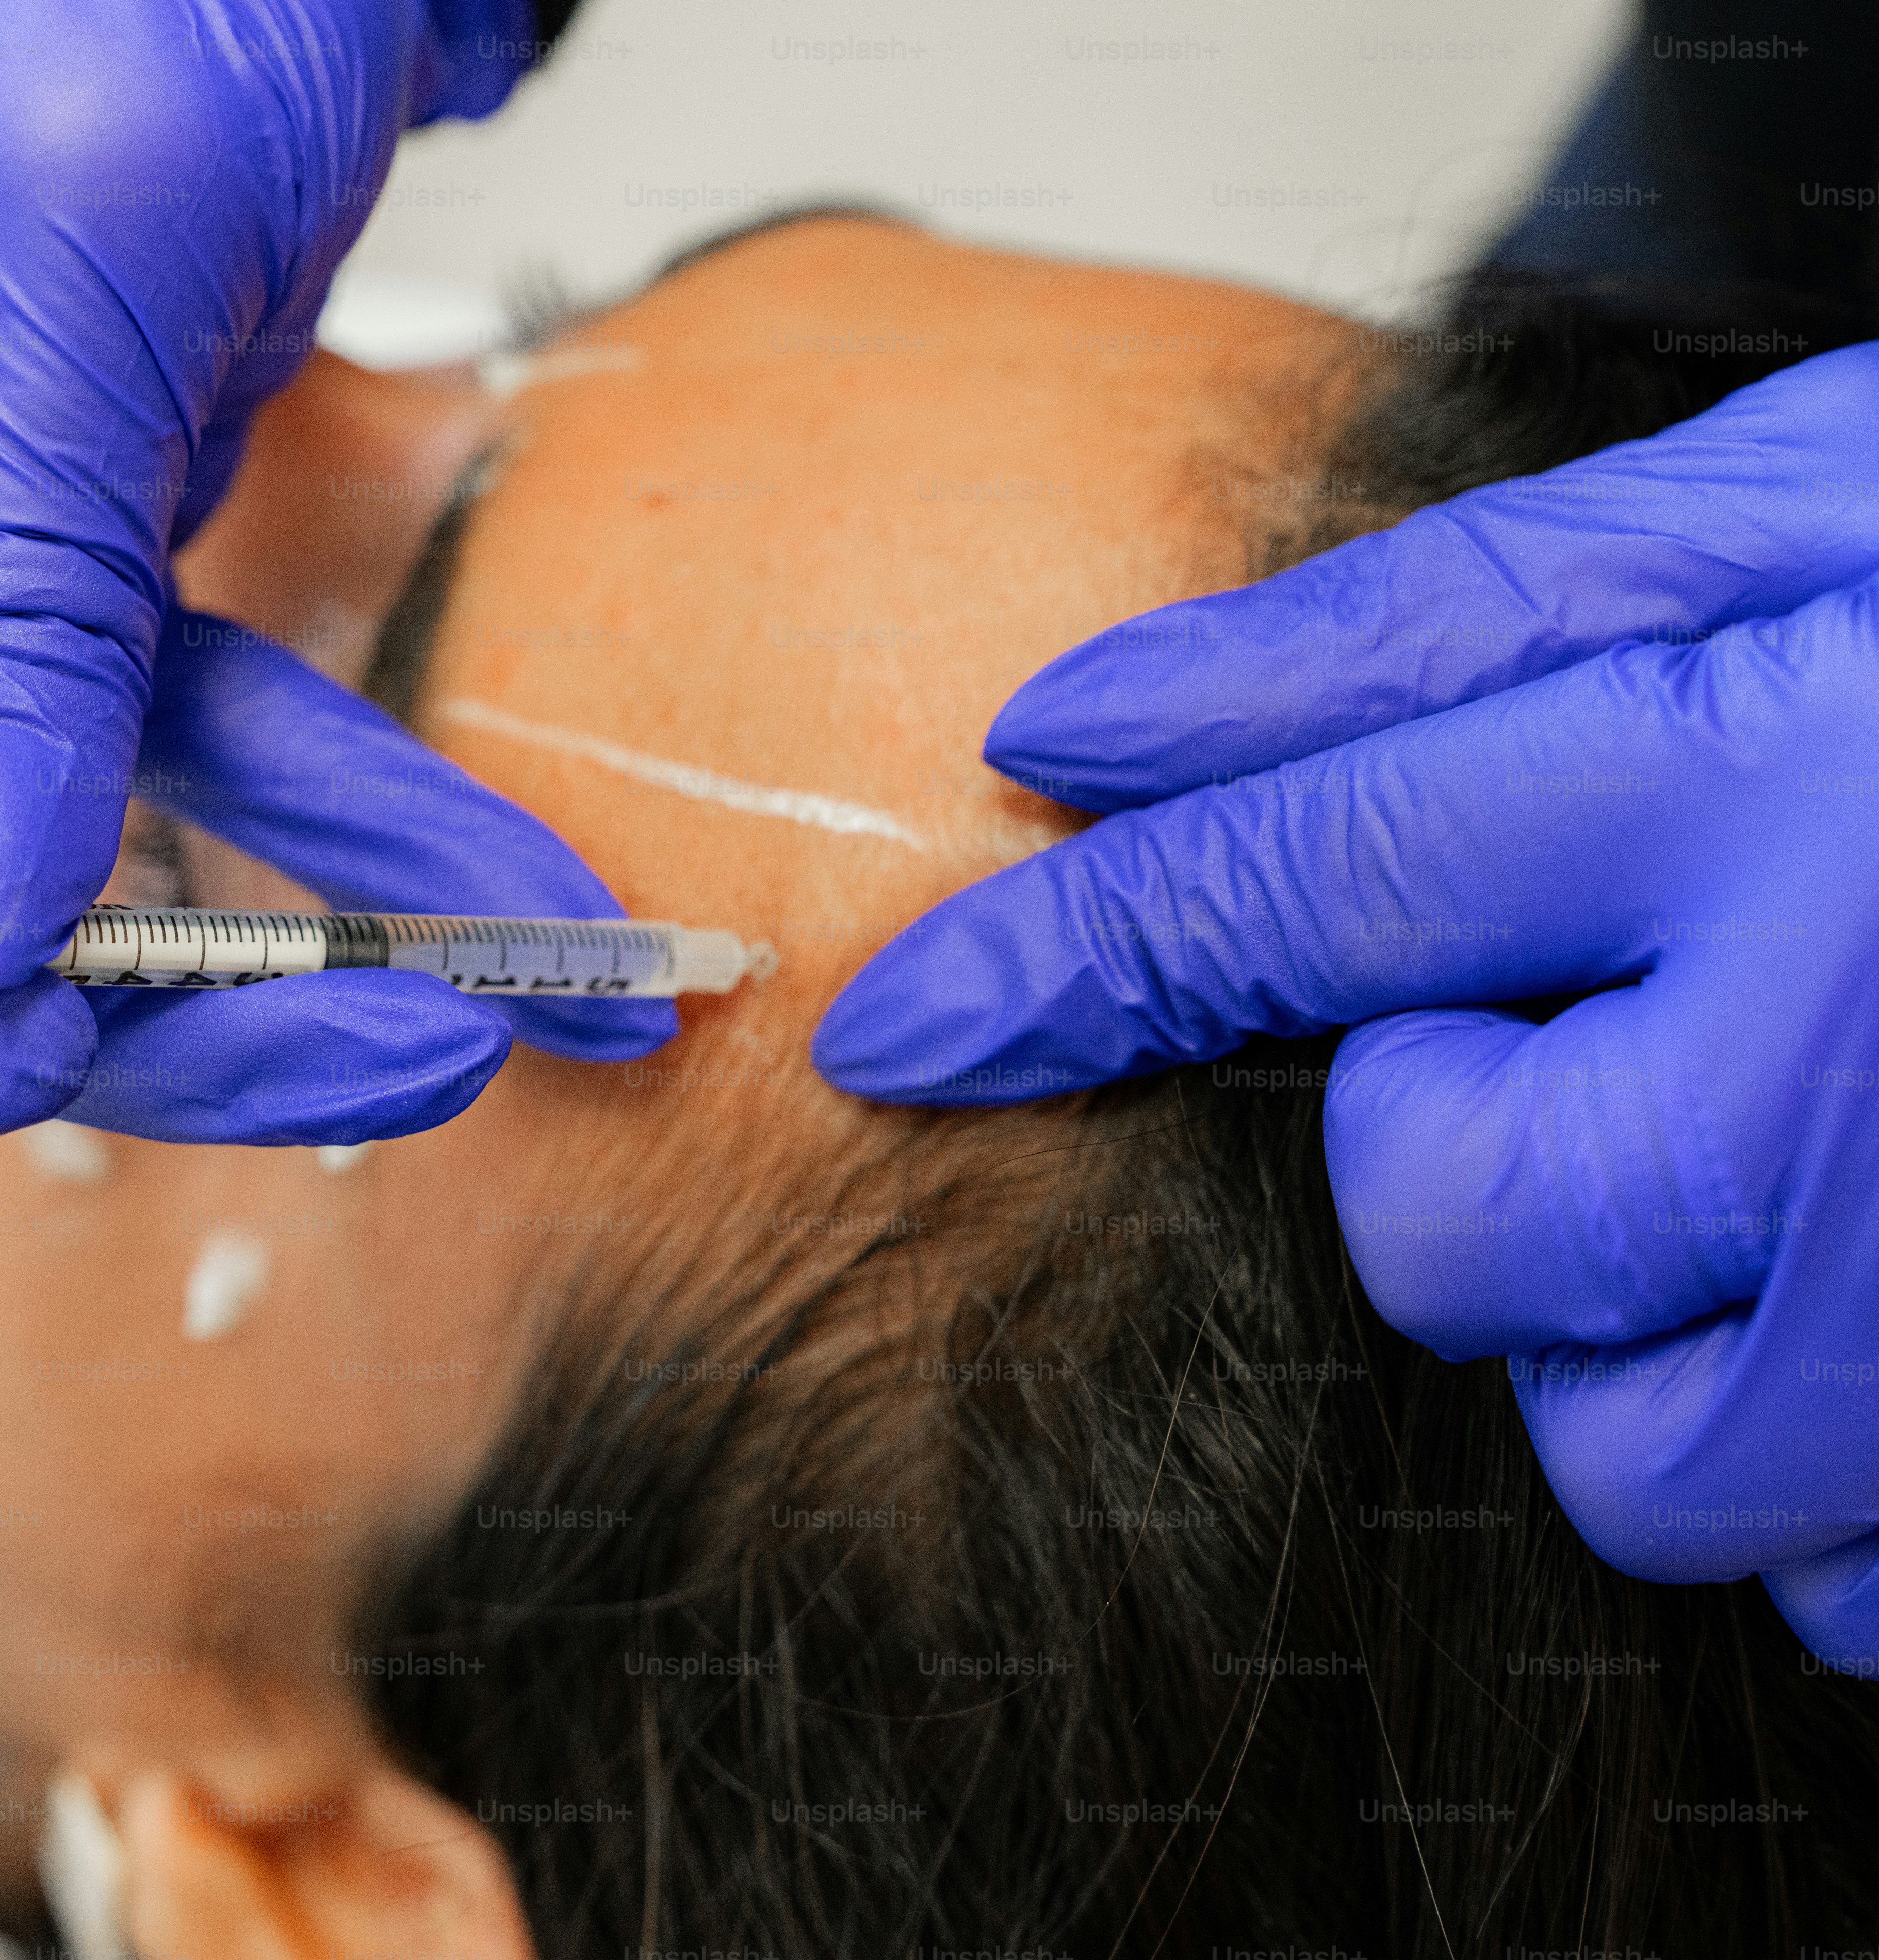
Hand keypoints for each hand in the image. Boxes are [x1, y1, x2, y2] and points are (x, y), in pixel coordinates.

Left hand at [813, 341, 1878, 1663]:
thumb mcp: (1812, 509)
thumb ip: (1440, 625)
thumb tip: (1098, 718)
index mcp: (1790, 766)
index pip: (1298, 879)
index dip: (1064, 962)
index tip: (906, 1022)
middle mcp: (1876, 1052)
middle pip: (1453, 1226)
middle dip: (1465, 1155)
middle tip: (1634, 1030)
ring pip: (1625, 1442)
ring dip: (1647, 1326)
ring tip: (1803, 1162)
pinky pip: (1833, 1570)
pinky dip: (1833, 1459)